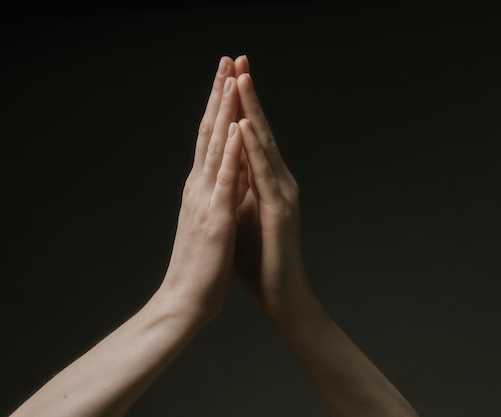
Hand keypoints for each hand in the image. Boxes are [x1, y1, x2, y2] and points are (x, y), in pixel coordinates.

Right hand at [158, 57, 241, 323]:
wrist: (184, 301)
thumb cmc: (199, 266)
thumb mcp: (208, 222)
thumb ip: (215, 195)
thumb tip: (229, 171)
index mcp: (199, 189)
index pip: (208, 139)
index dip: (217, 107)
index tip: (226, 78)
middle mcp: (198, 188)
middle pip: (208, 132)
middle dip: (219, 95)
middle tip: (225, 60)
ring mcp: (204, 201)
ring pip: (215, 148)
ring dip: (224, 112)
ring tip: (232, 79)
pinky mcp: (215, 220)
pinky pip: (224, 181)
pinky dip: (231, 153)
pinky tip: (237, 129)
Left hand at [231, 59, 308, 318]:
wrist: (279, 294)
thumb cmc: (258, 256)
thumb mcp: (242, 210)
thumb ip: (238, 185)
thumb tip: (224, 162)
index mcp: (264, 179)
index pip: (248, 134)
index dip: (237, 103)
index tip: (226, 73)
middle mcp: (276, 179)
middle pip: (258, 128)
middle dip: (246, 93)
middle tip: (237, 57)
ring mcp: (281, 193)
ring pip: (263, 144)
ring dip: (251, 110)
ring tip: (241, 77)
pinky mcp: (280, 211)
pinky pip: (263, 174)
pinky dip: (252, 149)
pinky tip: (244, 127)